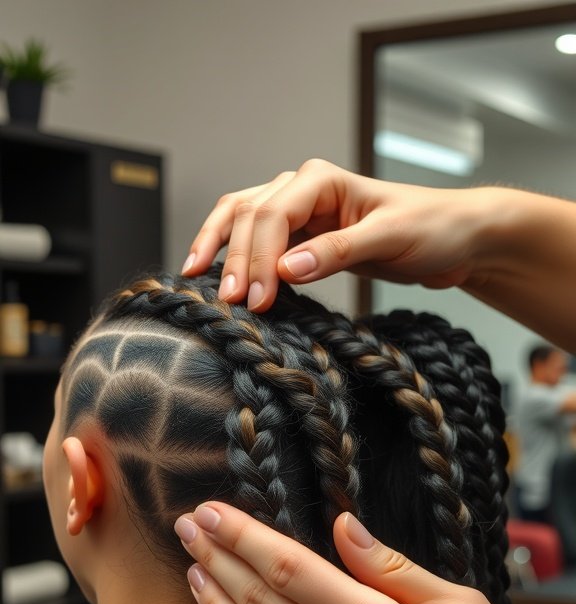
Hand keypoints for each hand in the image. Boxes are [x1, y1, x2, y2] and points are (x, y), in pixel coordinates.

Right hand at [182, 158, 493, 309]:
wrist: (456, 238)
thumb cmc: (432, 229)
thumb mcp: (390, 239)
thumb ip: (338, 252)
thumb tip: (288, 268)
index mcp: (323, 180)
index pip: (273, 213)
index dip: (260, 257)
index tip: (257, 299)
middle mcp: (304, 189)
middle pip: (249, 217)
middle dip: (238, 261)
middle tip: (232, 305)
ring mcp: (300, 212)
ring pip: (242, 223)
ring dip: (224, 253)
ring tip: (204, 287)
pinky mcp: (302, 238)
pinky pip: (256, 242)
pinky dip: (235, 257)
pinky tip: (217, 276)